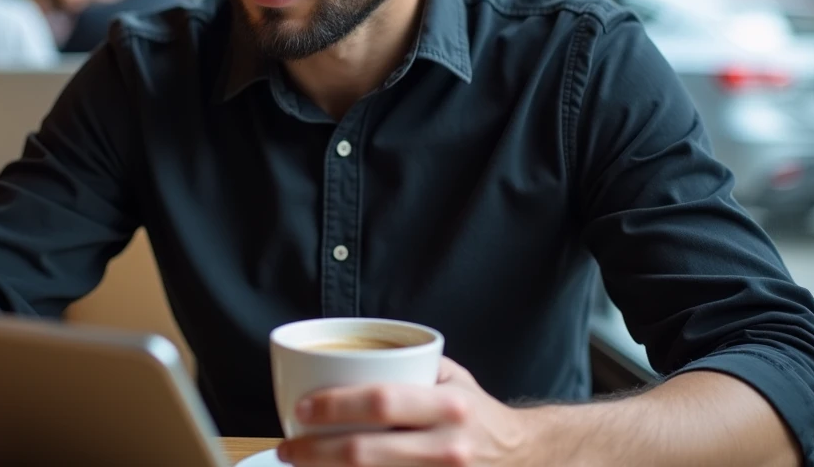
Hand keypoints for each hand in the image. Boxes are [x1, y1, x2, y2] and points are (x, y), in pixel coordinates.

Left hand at [277, 358, 532, 466]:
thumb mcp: (452, 378)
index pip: (381, 403)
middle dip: (316, 452)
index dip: (335, 406)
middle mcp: (447, 448)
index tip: (301, 408)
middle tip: (289, 448)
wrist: (524, 456)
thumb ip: (408, 365)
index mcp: (449, 407)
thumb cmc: (476, 413)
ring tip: (303, 466)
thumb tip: (344, 356)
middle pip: (366, 453)